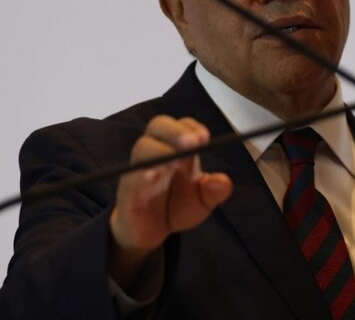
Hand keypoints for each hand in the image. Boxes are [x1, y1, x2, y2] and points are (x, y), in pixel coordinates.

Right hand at [108, 116, 232, 286]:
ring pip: (143, 146)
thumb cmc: (177, 207)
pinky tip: (153, 177)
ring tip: (178, 160)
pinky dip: (142, 174)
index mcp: (178, 150)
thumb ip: (214, 191)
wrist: (151, 232)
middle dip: (177, 131)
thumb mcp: (203, 201)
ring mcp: (139, 169)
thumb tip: (223, 181)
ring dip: (161, 150)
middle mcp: (157, 153)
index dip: (192, 128)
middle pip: (158, 126)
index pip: (182, 126)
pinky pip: (131, 176)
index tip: (205, 138)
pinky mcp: (127, 190)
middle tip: (194, 143)